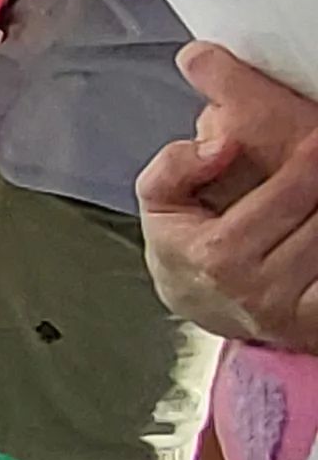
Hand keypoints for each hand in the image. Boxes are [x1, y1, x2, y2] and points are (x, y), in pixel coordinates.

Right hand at [137, 46, 317, 346]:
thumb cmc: (184, 244)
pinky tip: (314, 224)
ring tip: (317, 192)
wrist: (198, 301)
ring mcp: (285, 308)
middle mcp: (254, 287)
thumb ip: (175, 165)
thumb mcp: (158, 200)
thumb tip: (221, 146)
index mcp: (216, 253)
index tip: (317, 139)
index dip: (308, 164)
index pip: (283, 198)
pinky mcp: (309, 320)